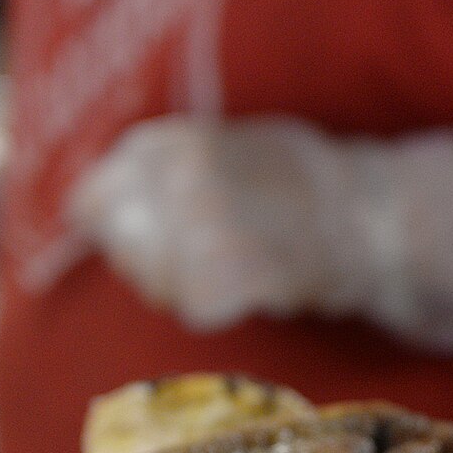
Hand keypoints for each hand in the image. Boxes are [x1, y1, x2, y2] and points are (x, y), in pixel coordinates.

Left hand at [68, 116, 452, 355]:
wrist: (368, 211)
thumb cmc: (297, 176)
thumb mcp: (219, 143)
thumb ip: (156, 166)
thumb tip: (83, 206)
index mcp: (166, 143)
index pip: (92, 202)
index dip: (113, 227)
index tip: (138, 236)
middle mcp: (174, 181)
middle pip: (121, 249)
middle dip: (145, 261)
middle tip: (197, 258)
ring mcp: (199, 230)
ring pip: (155, 284)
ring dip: (183, 287)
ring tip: (229, 266)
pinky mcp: (225, 279)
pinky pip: (196, 309)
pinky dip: (219, 307)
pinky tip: (248, 289)